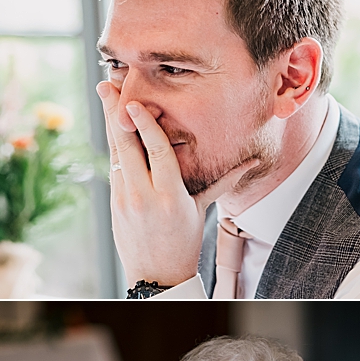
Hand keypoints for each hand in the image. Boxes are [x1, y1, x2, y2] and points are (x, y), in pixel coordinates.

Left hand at [99, 82, 257, 286]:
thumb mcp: (202, 210)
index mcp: (171, 197)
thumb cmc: (185, 241)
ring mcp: (124, 199)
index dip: (145, 127)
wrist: (157, 275)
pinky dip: (113, 144)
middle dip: (115, 113)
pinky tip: (112, 126)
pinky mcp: (113, 203)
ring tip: (105, 94)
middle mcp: (143, 196)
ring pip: (115, 153)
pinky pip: (113, 167)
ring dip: (110, 123)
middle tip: (106, 85)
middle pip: (126, 147)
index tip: (134, 104)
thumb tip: (254, 162)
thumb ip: (223, 181)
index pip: (156, 153)